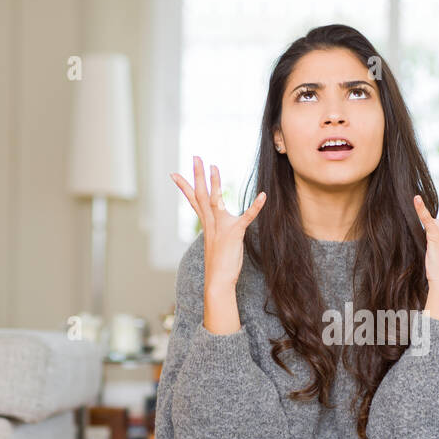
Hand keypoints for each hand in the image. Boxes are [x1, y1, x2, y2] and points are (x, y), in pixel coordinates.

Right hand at [170, 156, 265, 291]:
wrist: (218, 281)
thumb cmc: (219, 265)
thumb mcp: (215, 244)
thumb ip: (216, 232)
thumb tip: (216, 228)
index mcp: (206, 225)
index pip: (193, 201)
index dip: (184, 186)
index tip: (174, 173)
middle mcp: (211, 223)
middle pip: (201, 195)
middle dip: (198, 175)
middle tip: (195, 157)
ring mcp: (221, 227)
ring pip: (215, 201)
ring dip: (215, 183)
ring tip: (214, 167)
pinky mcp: (234, 233)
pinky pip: (246, 217)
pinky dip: (256, 206)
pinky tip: (263, 196)